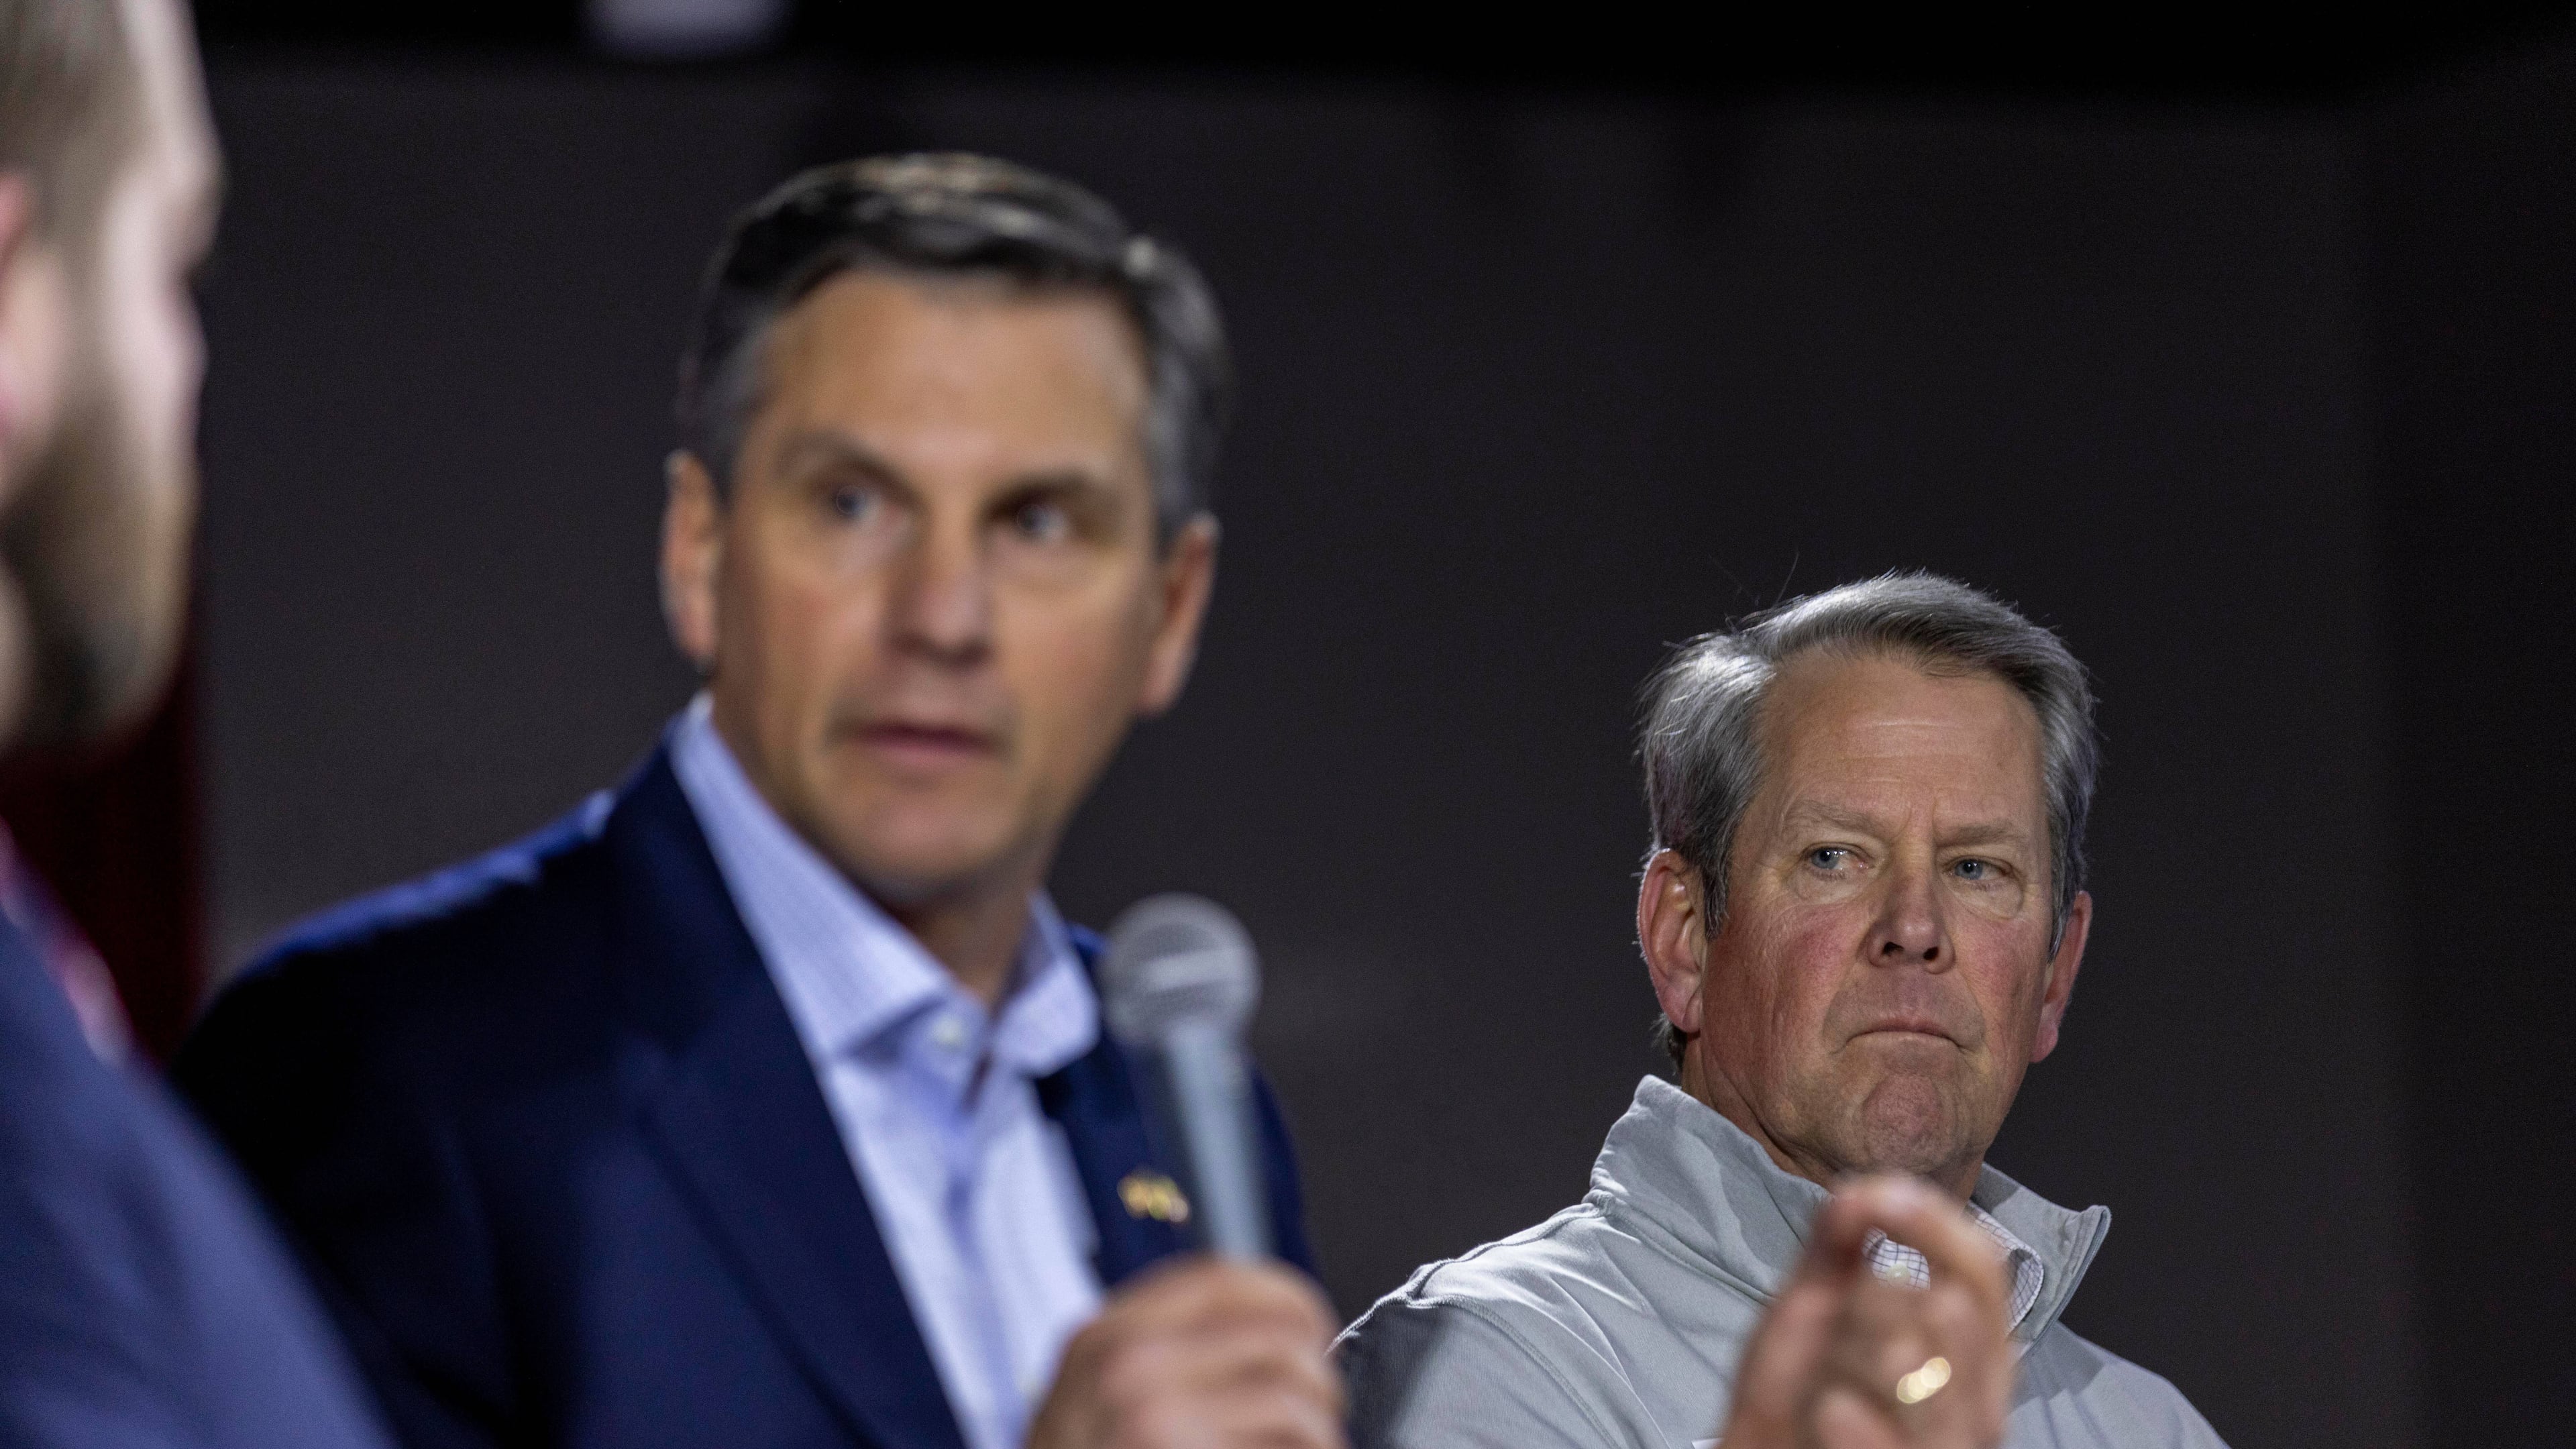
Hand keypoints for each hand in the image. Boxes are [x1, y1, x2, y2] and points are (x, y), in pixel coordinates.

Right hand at [1027, 1257, 1345, 1448]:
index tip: (1307, 1325)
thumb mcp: (1087, 1405)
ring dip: (1319, 1431)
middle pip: (1277, 1333)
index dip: (1283, 1296)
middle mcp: (1130, 1367)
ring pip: (1295, 1396)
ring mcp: (1158, 1421)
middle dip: (1316, 1373)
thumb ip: (1157, 1361)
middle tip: (1315, 1409)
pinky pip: (1293, 1448)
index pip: (1222, 1279)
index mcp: (1104, 1340)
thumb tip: (1261, 1333)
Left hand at [1716, 1176, 2012, 1448]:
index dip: (1935, 1226)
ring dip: (1852, 1360)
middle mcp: (1975, 1402)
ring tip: (1827, 1383)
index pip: (1981, 1272)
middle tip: (1836, 1339)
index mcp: (1967, 1352)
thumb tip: (1858, 1189)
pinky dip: (1855, 1423)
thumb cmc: (1794, 1395)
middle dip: (1871, 1304)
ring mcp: (1948, 1446)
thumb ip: (1837, 1247)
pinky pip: (1894, 1444)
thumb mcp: (1809, 1309)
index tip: (1881, 1197)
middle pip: (1947, 1310)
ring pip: (1916, 1368)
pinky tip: (1831, 1408)